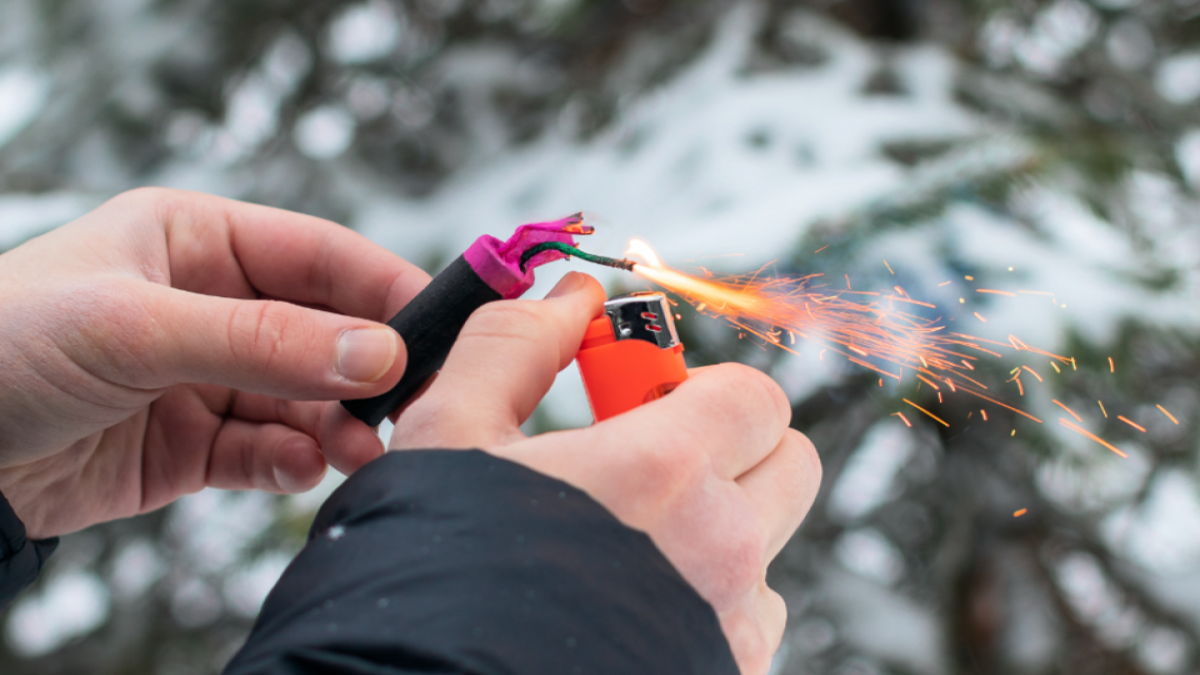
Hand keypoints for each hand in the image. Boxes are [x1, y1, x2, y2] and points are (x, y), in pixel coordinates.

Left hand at [0, 188, 429, 537]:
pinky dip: (292, 462)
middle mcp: (210, 305)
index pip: (319, 255)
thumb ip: (264, 342)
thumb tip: (381, 354)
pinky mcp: (193, 445)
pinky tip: (300, 470)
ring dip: (337, 425)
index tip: (441, 328)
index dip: (385, 288)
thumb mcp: (136, 328)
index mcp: (196, 242)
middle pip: (323, 331)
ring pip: (304, 399)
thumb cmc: (2, 349)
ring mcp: (205, 378)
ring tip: (358, 451)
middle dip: (367, 369)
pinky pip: (267, 451)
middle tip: (409, 406)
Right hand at [389, 272, 820, 674]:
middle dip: (732, 447)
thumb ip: (515, 344)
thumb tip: (567, 298)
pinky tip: (627, 601)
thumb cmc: (433, 576)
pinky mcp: (725, 674)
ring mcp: (730, 624)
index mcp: (666, 471)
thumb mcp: (448, 433)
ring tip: (623, 542)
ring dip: (716, 528)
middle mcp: (721, 549)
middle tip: (645, 461)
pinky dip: (705, 597)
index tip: (646, 403)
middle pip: (789, 463)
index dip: (705, 387)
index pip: (757, 395)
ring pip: (765, 546)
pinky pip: (745, 617)